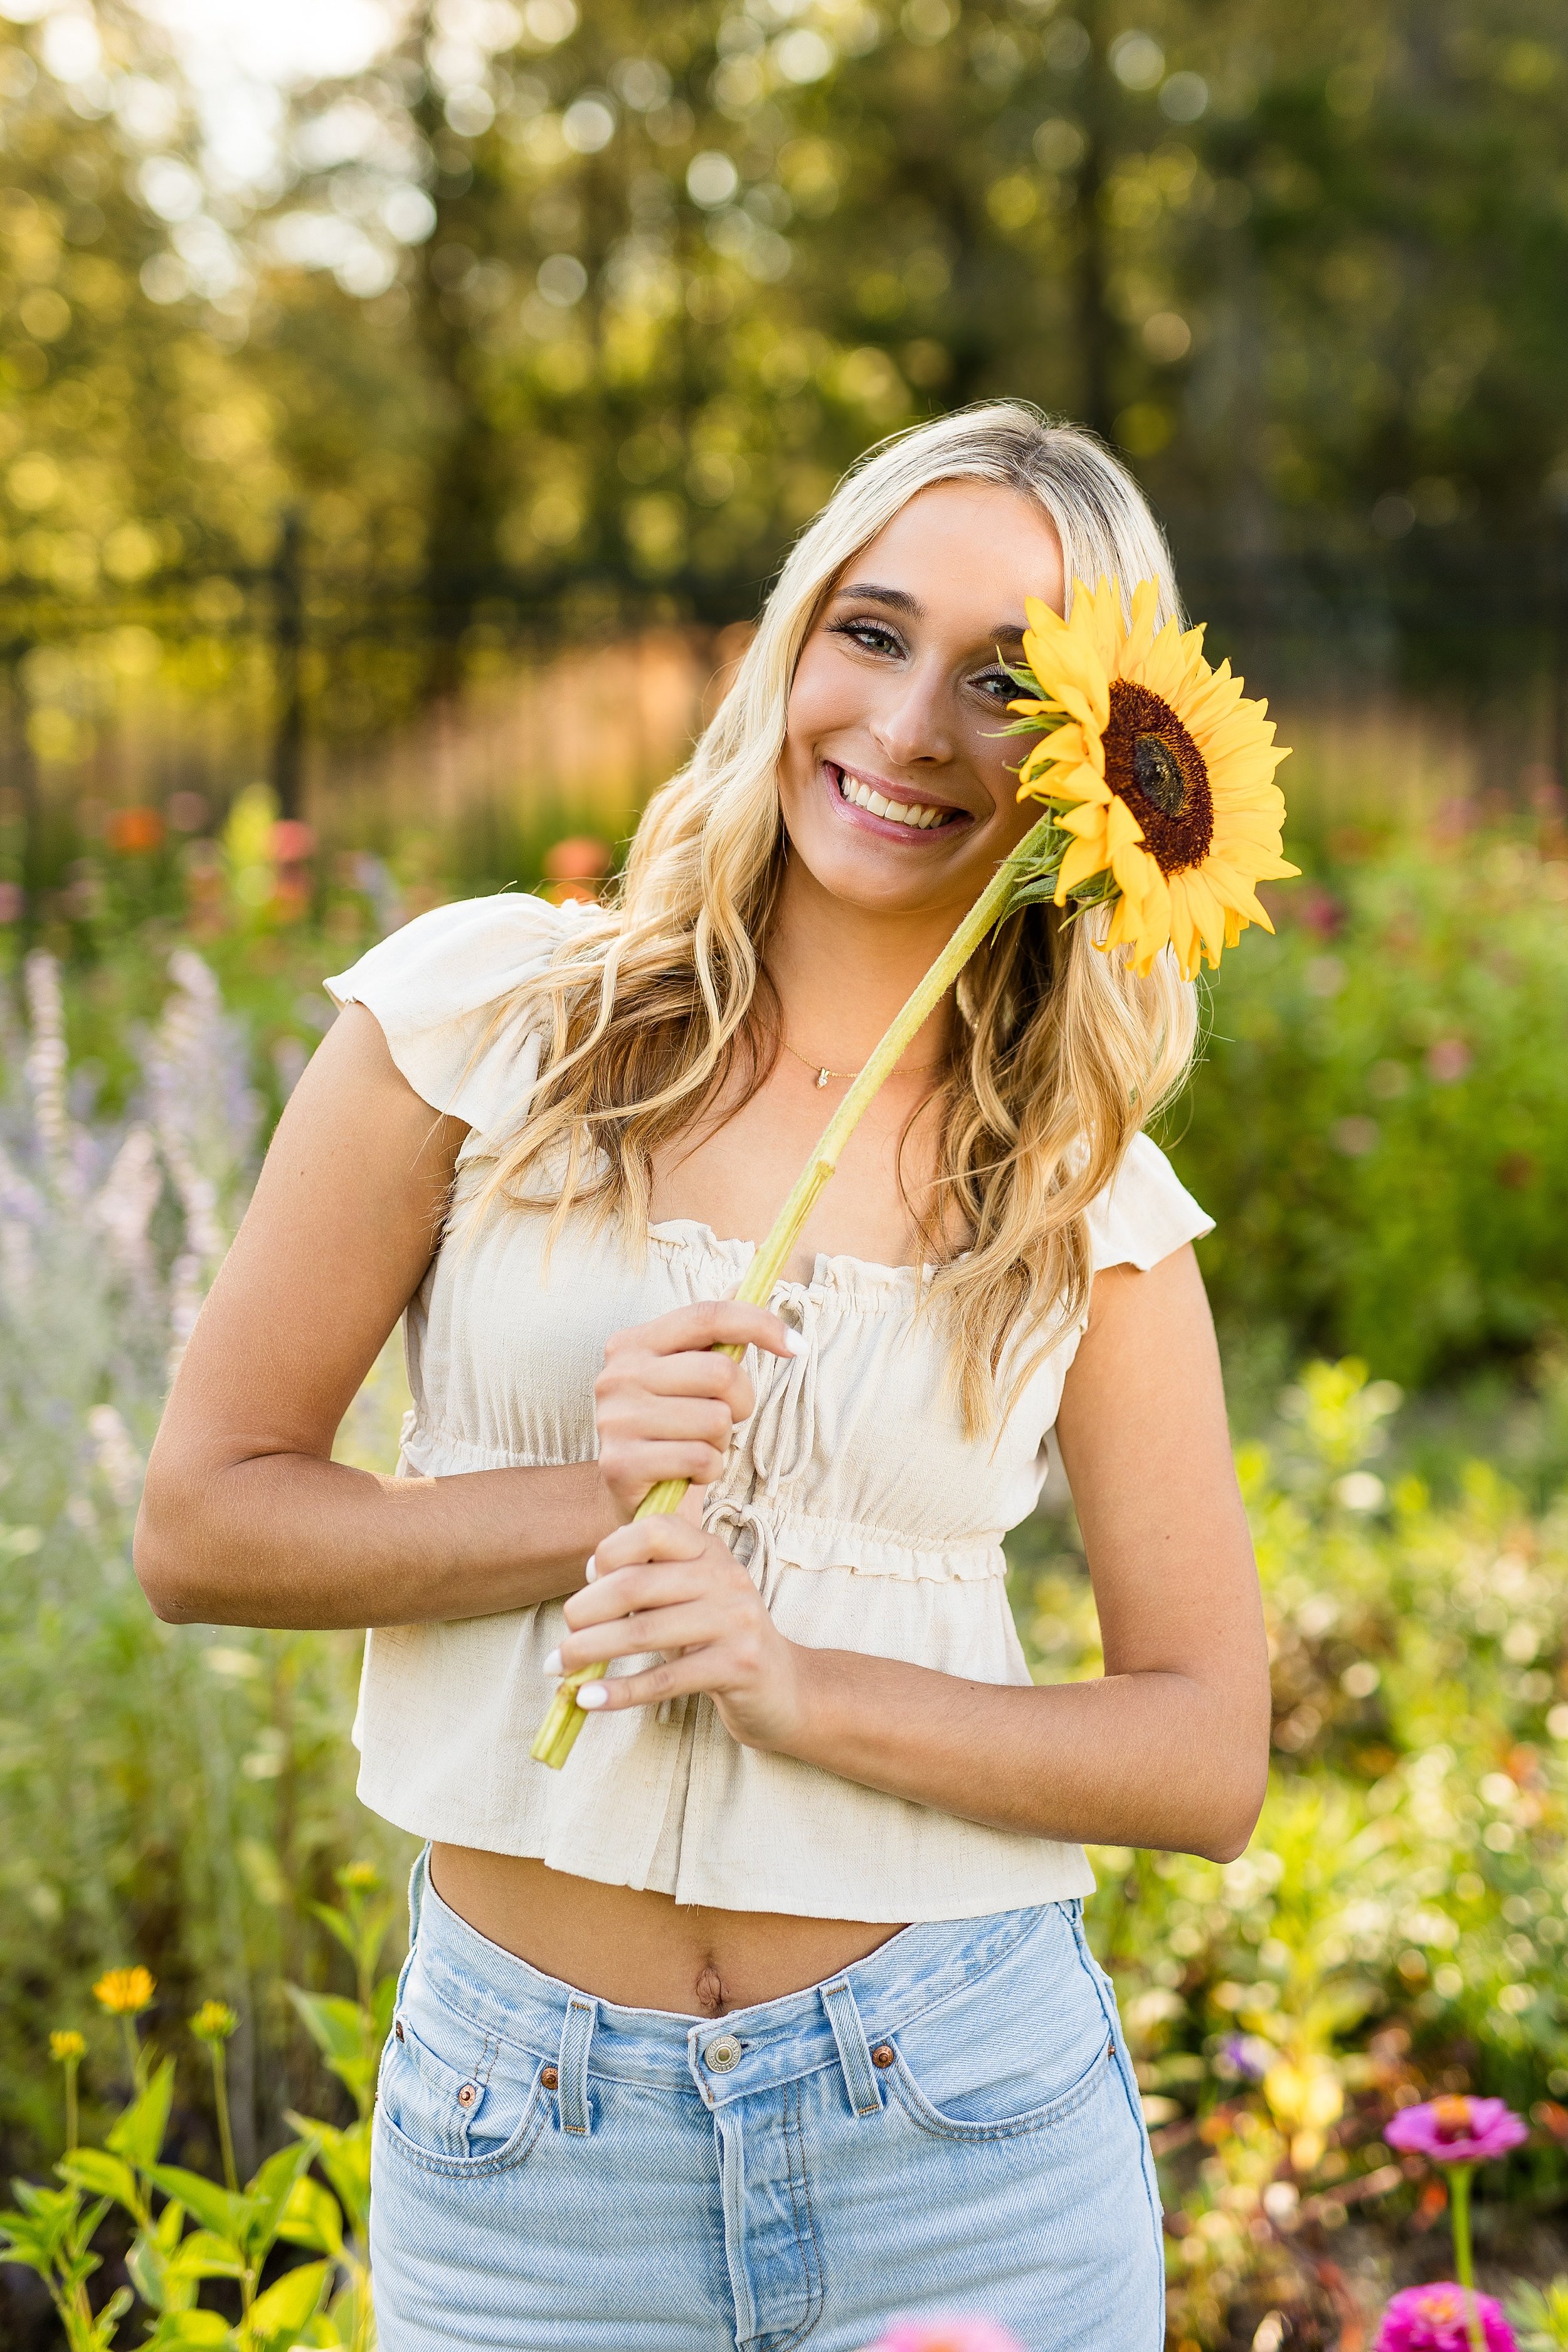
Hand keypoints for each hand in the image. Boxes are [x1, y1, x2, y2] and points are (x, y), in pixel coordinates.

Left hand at [546, 1513, 809, 1751]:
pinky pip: (665, 1679)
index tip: (585, 1579)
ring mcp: (735, 1620)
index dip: (610, 1551)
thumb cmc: (717, 1639)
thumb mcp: (688, 1597)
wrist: (783, 1688)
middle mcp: (726, 1576)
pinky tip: (587, 1699)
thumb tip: (586, 1581)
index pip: (654, 1529)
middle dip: (586, 1611)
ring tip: (558, 1667)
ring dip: (590, 1652)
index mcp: (709, 1551)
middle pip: (637, 1584)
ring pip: (644, 1632)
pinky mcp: (738, 1665)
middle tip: (563, 1638)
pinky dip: (619, 1691)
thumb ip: (649, 1581)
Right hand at [594, 1300, 801, 1521]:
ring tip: (698, 1446)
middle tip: (726, 1418)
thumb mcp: (686, 1374)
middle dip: (742, 1401)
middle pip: (720, 1371)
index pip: (707, 1315)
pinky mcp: (621, 1464)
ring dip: (722, 1441)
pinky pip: (701, 1459)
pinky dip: (709, 1470)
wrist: (630, 1494)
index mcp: (633, 1343)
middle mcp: (618, 1375)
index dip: (760, 1324)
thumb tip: (749, 1279)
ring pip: (715, 1420)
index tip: (797, 1346)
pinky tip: (689, 1472)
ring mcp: (615, 1420)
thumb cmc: (671, 1427)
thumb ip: (712, 1332)